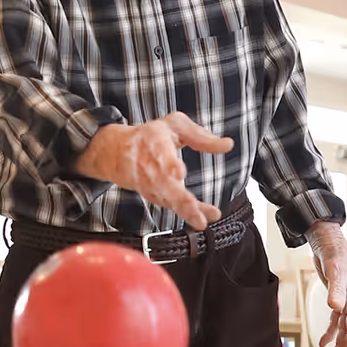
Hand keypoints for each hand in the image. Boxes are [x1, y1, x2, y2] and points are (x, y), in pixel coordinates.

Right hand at [75, 115, 233, 229]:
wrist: (118, 153)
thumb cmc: (150, 136)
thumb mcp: (175, 125)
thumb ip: (201, 136)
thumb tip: (228, 145)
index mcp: (155, 144)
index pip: (161, 157)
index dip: (169, 166)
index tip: (178, 173)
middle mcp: (151, 169)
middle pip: (165, 186)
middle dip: (180, 200)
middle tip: (194, 210)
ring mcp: (152, 185)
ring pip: (170, 202)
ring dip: (186, 212)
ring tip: (202, 221)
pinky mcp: (155, 196)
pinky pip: (173, 207)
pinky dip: (188, 214)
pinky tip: (203, 218)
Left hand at [308, 222, 346, 346]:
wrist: (327, 243)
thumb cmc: (336, 253)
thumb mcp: (336, 270)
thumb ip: (336, 290)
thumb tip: (335, 307)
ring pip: (345, 326)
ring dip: (340, 341)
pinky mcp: (337, 299)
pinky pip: (335, 319)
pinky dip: (330, 331)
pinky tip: (324, 342)